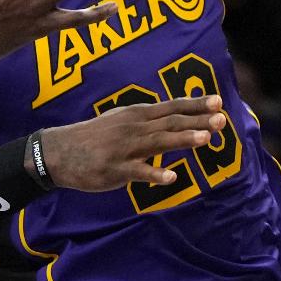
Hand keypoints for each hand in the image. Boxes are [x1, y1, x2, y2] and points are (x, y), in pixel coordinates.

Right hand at [39, 96, 227, 190]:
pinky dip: (154, 174)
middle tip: (222, 120)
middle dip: (197, 120)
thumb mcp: (121, 120)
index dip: (195, 104)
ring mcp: (124, 148)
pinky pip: (137, 172)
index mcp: (137, 115)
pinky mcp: (115, 169)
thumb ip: (147, 121)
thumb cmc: (94, 138)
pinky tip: (171, 178)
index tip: (218, 102)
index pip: (172, 107)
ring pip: (158, 142)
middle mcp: (134, 127)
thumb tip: (174, 119)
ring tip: (205, 138)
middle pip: (170, 122)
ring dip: (182, 139)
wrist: (58, 152)